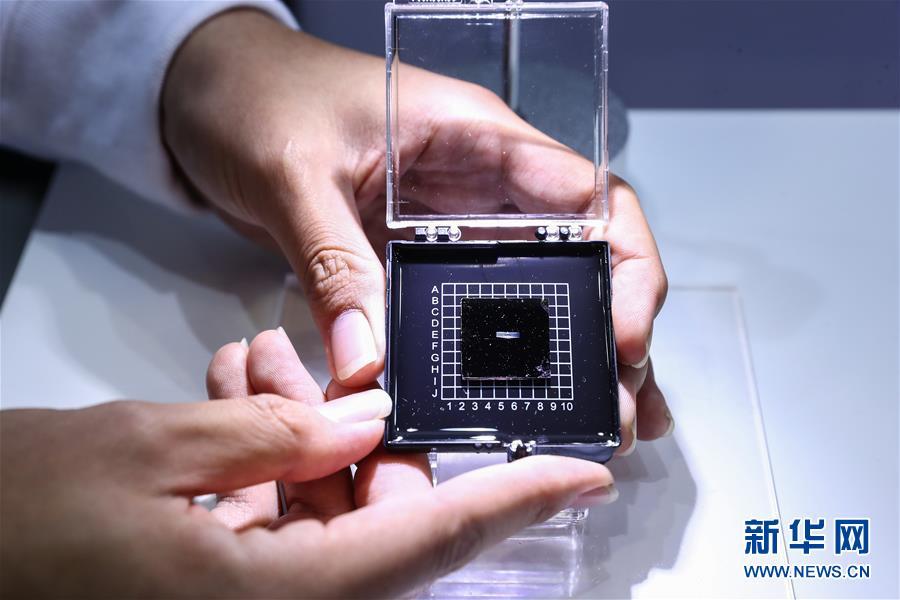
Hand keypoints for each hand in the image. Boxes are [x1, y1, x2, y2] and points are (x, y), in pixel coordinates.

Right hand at [0, 330, 613, 597]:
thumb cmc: (24, 513)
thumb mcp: (150, 447)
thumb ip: (273, 433)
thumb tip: (368, 425)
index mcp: (279, 597)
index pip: (430, 541)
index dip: (513, 502)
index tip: (584, 472)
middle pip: (376, 521)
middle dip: (366, 432)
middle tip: (335, 364)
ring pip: (318, 511)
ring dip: (300, 431)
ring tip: (263, 354)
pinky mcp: (218, 586)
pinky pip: (272, 522)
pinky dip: (263, 459)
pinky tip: (237, 388)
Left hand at [162, 11, 669, 451]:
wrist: (203, 92)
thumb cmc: (253, 96)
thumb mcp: (293, 173)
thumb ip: (335, 263)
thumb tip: (369, 366)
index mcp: (477, 138)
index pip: (589, 196)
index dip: (626, 267)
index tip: (623, 340)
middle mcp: (481, 185)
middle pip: (582, 257)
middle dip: (612, 332)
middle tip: (619, 411)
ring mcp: (452, 228)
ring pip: (541, 292)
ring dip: (577, 357)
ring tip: (608, 426)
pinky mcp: (416, 260)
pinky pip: (472, 313)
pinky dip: (504, 360)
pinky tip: (530, 408)